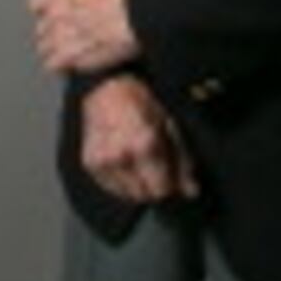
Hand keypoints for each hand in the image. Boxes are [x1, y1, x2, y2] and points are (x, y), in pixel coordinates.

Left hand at [28, 0, 138, 76]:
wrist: (136, 18)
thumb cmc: (127, 1)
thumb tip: (84, 2)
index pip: (35, 3)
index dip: (44, 12)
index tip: (52, 17)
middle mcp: (55, 14)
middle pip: (41, 29)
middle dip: (52, 35)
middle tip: (68, 39)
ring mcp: (58, 36)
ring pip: (43, 49)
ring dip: (54, 53)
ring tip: (68, 56)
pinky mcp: (67, 57)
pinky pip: (52, 65)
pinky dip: (60, 67)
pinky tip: (70, 67)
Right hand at [77, 73, 200, 204]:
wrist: (107, 86)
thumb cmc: (141, 98)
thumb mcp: (170, 124)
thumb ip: (182, 160)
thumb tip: (191, 190)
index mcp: (143, 145)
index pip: (161, 190)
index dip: (170, 183)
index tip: (173, 174)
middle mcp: (120, 156)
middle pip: (144, 195)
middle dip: (154, 184)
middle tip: (156, 163)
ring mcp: (102, 162)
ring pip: (128, 195)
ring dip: (138, 184)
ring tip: (140, 160)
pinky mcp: (89, 163)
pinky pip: (112, 188)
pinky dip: (122, 180)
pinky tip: (126, 161)